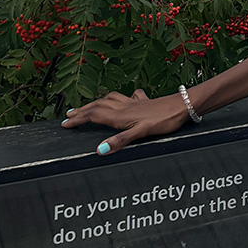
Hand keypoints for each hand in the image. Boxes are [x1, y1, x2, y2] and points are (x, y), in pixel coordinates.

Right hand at [61, 88, 189, 155]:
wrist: (183, 106)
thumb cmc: (165, 119)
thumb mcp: (142, 132)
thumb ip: (121, 140)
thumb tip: (100, 150)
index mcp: (121, 115)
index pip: (94, 115)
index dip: (78, 119)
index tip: (64, 123)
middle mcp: (125, 107)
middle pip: (98, 106)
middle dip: (82, 110)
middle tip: (69, 115)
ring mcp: (135, 103)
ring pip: (110, 100)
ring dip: (97, 103)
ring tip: (89, 106)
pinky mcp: (145, 102)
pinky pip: (128, 98)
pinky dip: (120, 98)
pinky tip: (125, 98)